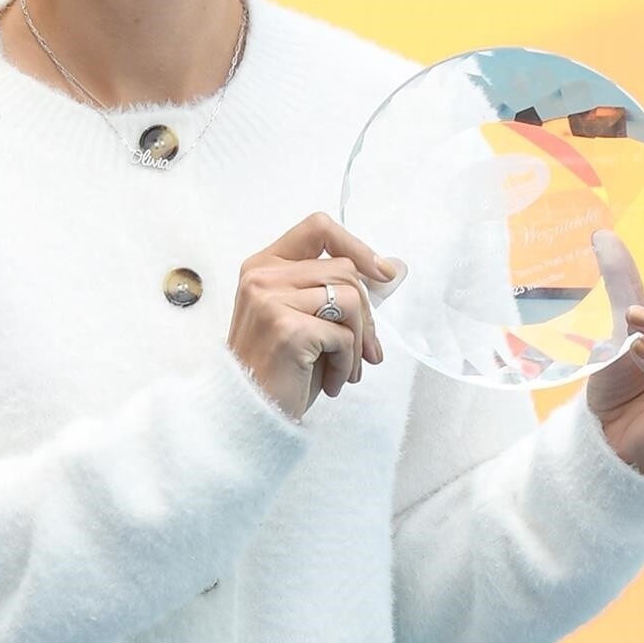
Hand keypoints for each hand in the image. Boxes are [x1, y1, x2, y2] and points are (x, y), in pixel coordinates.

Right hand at [229, 216, 401, 420]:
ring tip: (347, 370)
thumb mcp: (310, 320)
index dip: (356, 246)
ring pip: (350, 300)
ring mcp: (271, 300)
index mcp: (265, 267)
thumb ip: (341, 292)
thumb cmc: (279, 371)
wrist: (250, 414)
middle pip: (344, 270)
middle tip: (366, 351)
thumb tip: (393, 270)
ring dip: (359, 342)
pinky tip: (333, 383)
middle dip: (366, 315)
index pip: (318, 228)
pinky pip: (343, 336)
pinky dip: (347, 364)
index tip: (381, 273)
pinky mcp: (287, 328)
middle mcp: (263, 277)